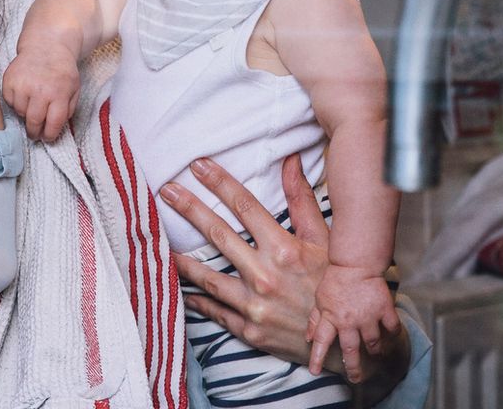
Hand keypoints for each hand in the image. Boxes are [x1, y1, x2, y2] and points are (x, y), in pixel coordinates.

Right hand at [0, 43, 80, 141]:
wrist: (46, 46)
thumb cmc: (62, 71)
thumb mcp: (74, 89)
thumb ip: (68, 110)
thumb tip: (55, 128)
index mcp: (59, 93)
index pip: (53, 124)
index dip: (50, 135)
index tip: (47, 138)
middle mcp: (40, 90)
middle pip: (33, 122)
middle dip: (34, 132)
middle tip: (35, 134)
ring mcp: (22, 85)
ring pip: (19, 113)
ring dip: (25, 114)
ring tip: (32, 105)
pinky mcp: (9, 80)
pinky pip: (9, 102)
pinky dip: (16, 103)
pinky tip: (24, 94)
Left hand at [165, 155, 408, 388]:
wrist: (343, 342)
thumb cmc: (334, 286)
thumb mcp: (325, 241)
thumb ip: (302, 200)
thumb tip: (291, 161)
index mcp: (285, 250)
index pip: (245, 206)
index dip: (220, 183)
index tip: (198, 165)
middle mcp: (265, 276)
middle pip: (219, 235)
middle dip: (190, 209)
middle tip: (166, 190)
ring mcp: (254, 306)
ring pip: (208, 277)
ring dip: (183, 258)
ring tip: (159, 243)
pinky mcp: (249, 331)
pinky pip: (215, 311)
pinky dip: (197, 300)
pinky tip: (181, 288)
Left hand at [306, 266, 398, 376]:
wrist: (356, 262)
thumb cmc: (336, 279)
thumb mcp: (320, 298)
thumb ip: (315, 320)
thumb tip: (308, 338)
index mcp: (331, 317)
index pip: (322, 342)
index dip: (317, 358)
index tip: (315, 372)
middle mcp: (349, 320)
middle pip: (350, 350)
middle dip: (352, 367)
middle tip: (355, 378)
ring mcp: (368, 316)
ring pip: (373, 342)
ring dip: (375, 350)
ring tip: (376, 353)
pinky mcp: (384, 308)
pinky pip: (392, 327)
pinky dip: (393, 333)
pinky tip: (391, 335)